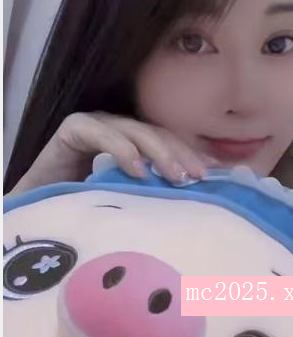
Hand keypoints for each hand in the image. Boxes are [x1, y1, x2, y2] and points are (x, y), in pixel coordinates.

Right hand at [7, 112, 218, 195]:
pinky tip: (137, 170)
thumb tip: (196, 206)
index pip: (169, 142)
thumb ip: (153, 196)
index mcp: (133, 145)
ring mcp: (96, 126)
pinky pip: (102, 133)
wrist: (35, 210)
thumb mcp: (128, 202)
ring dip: (159, 151)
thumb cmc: (82, 209)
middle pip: (157, 134)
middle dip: (181, 154)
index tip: (213, 176)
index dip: (191, 155)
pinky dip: (122, 149)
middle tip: (198, 177)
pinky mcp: (73, 129)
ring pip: (135, 130)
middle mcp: (118, 131)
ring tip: (175, 176)